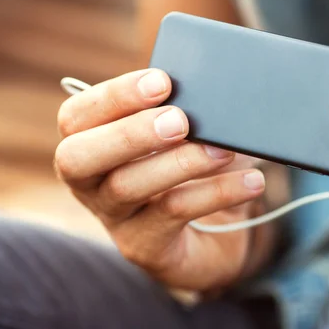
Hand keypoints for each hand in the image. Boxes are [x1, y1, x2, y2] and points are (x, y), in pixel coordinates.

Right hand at [55, 69, 276, 290]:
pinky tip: (251, 181)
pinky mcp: (145, 246)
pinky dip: (217, 192)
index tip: (161, 81)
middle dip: (129, 134)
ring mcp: (114, 218)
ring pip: (128, 187)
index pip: (77, 117)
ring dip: (180, 163)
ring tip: (224, 150)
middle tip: (179, 121)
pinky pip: (175, 214)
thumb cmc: (191, 171)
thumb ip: (183, 114)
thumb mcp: (182, 138)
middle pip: (78, 158)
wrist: (213, 234)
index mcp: (90, 143)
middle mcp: (90, 183)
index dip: (114, 96)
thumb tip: (216, 94)